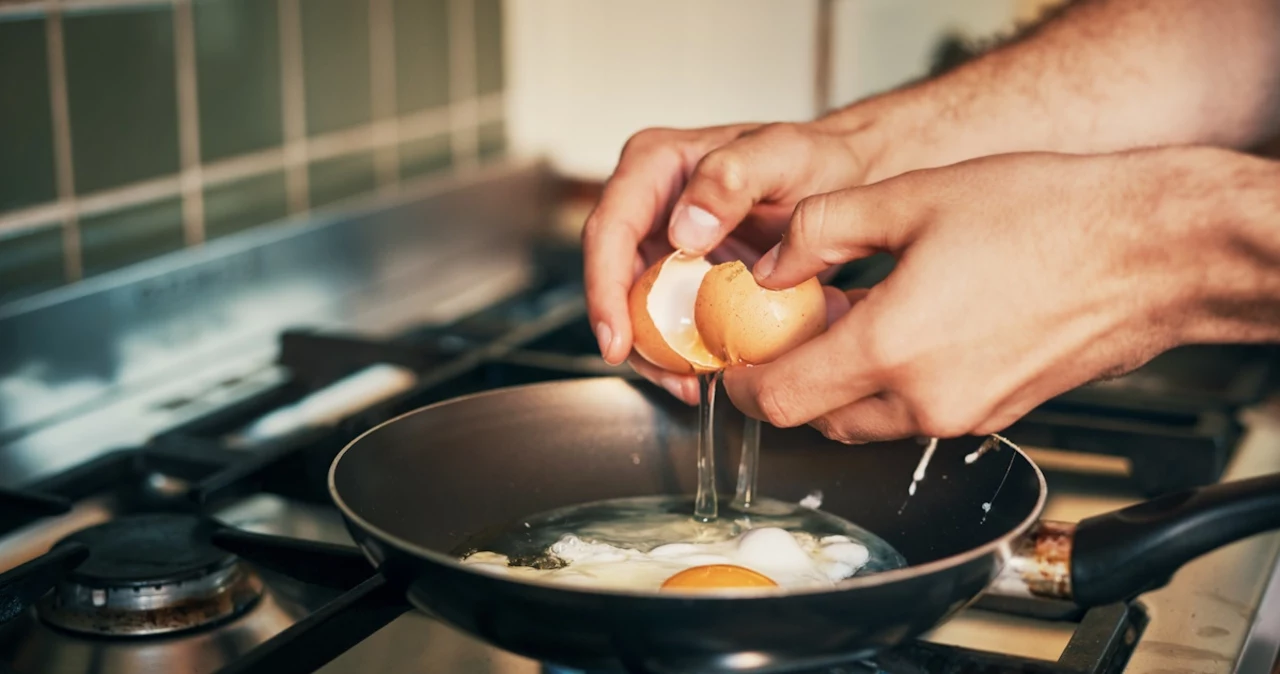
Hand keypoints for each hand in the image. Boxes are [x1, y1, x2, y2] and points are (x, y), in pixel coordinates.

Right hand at [581, 122, 868, 403]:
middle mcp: (651, 203)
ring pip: (637, 306)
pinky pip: (671, 317)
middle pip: (614, 278)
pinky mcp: (688, 273)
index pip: (610, 231)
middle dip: (630, 335)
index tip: (618, 341)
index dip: (605, 290)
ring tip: (692, 384)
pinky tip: (709, 371)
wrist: (849, 175)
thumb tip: (682, 231)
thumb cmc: (819, 157)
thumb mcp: (783, 156)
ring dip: (657, 353)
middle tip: (668, 376)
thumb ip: (730, 178)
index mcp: (655, 165)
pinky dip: (684, 349)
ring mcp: (666, 241)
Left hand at [723, 149, 1225, 441]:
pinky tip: (907, 329)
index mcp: (892, 348)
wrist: (1152, 251)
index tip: (734, 361)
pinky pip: (917, 415)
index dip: (743, 385)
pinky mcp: (997, 415)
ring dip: (842, 384)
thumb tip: (772, 265)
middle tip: (790, 329)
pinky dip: (892, 386)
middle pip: (818, 419)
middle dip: (791, 381)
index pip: (780, 399)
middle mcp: (925, 399)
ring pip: (866, 422)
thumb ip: (821, 232)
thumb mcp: (912, 198)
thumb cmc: (1049, 217)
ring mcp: (966, 415)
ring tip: (852, 320)